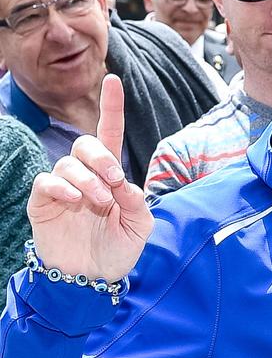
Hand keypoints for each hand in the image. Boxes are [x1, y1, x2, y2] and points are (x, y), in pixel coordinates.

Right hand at [27, 75, 153, 282]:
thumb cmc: (119, 248)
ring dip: (87, 180)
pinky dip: (61, 187)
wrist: (93, 278)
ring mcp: (63, 188)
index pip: (110, 134)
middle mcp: (87, 175)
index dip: (112, 107)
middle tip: (114, 180)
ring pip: (67, 163)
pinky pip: (46, 182)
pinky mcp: (43, 202)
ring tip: (99, 203)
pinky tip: (74, 201)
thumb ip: (138, 203)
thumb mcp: (140, 226)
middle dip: (102, 157)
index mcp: (112, 175)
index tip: (113, 79)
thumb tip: (125, 183)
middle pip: (85, 144)